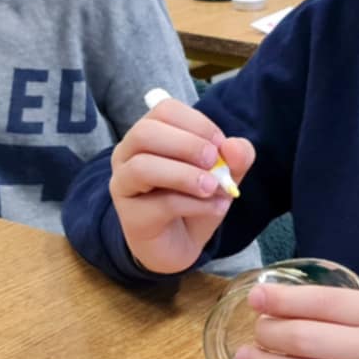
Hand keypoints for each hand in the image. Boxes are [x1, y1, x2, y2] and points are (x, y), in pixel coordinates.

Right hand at [107, 95, 255, 275]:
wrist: (178, 247)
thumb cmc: (193, 202)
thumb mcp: (222, 176)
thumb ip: (235, 157)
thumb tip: (234, 146)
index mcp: (148, 135)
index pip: (164, 110)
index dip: (197, 123)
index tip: (221, 145)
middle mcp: (127, 155)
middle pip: (146, 132)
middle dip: (187, 144)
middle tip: (214, 161)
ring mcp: (123, 185)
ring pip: (143, 167)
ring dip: (185, 174)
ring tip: (214, 187)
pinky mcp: (131, 217)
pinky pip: (160, 204)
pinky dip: (194, 204)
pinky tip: (214, 208)